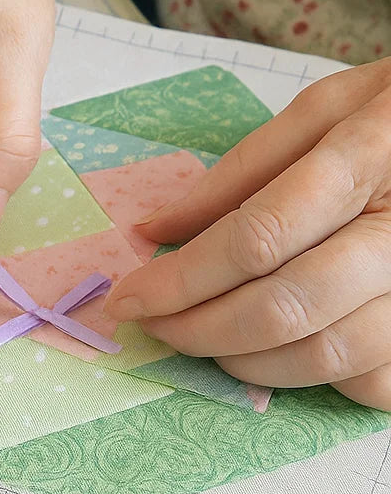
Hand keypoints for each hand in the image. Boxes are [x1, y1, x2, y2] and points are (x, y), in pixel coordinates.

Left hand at [105, 58, 390, 409]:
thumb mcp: (330, 109)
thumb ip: (240, 171)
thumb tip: (153, 229)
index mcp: (371, 158)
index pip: (255, 239)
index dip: (178, 280)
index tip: (127, 298)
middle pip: (283, 309)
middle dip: (197, 329)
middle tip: (156, 326)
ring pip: (325, 357)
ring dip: (243, 361)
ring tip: (206, 337)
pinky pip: (372, 384)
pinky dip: (312, 379)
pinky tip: (280, 350)